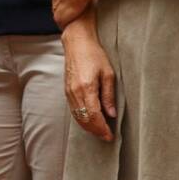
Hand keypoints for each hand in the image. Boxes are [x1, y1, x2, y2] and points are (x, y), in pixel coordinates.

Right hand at [62, 22, 115, 140]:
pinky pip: (73, 111)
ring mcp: (69, 92)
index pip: (95, 116)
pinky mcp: (66, 91)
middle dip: (96, 131)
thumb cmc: (94, 54)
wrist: (77, 42)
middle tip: (106, 136)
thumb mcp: (108, 73)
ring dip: (88, 127)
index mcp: (87, 88)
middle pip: (85, 120)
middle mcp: (75, 93)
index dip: (102, 128)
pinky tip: (89, 121)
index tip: (110, 135)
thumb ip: (109, 95)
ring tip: (99, 131)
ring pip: (78, 117)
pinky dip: (81, 119)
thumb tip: (111, 114)